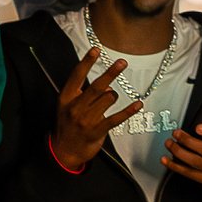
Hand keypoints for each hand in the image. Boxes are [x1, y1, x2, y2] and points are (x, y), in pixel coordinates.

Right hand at [50, 53, 137, 172]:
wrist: (63, 151)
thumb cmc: (67, 125)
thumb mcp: (69, 106)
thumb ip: (84, 94)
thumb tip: (106, 86)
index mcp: (66, 98)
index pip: (76, 76)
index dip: (86, 62)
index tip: (96, 50)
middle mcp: (76, 107)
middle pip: (96, 86)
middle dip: (111, 73)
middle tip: (122, 62)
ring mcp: (86, 120)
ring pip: (108, 99)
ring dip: (113, 96)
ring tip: (110, 99)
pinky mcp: (97, 131)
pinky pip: (116, 118)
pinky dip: (128, 110)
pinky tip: (138, 104)